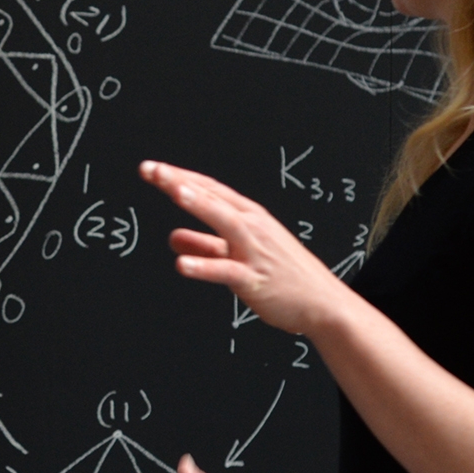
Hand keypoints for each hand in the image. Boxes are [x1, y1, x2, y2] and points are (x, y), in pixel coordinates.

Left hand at [140, 161, 353, 334]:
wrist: (322, 303)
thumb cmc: (284, 276)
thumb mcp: (239, 255)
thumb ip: (206, 246)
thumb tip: (173, 237)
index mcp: (249, 217)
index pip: (210, 189)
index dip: (180, 177)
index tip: (153, 169)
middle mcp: (252, 227)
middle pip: (213, 197)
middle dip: (180, 182)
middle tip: (151, 170)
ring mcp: (255, 251)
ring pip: (225, 222)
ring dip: (200, 204)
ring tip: (174, 192)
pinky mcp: (255, 279)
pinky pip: (227, 271)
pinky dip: (204, 266)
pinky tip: (182, 264)